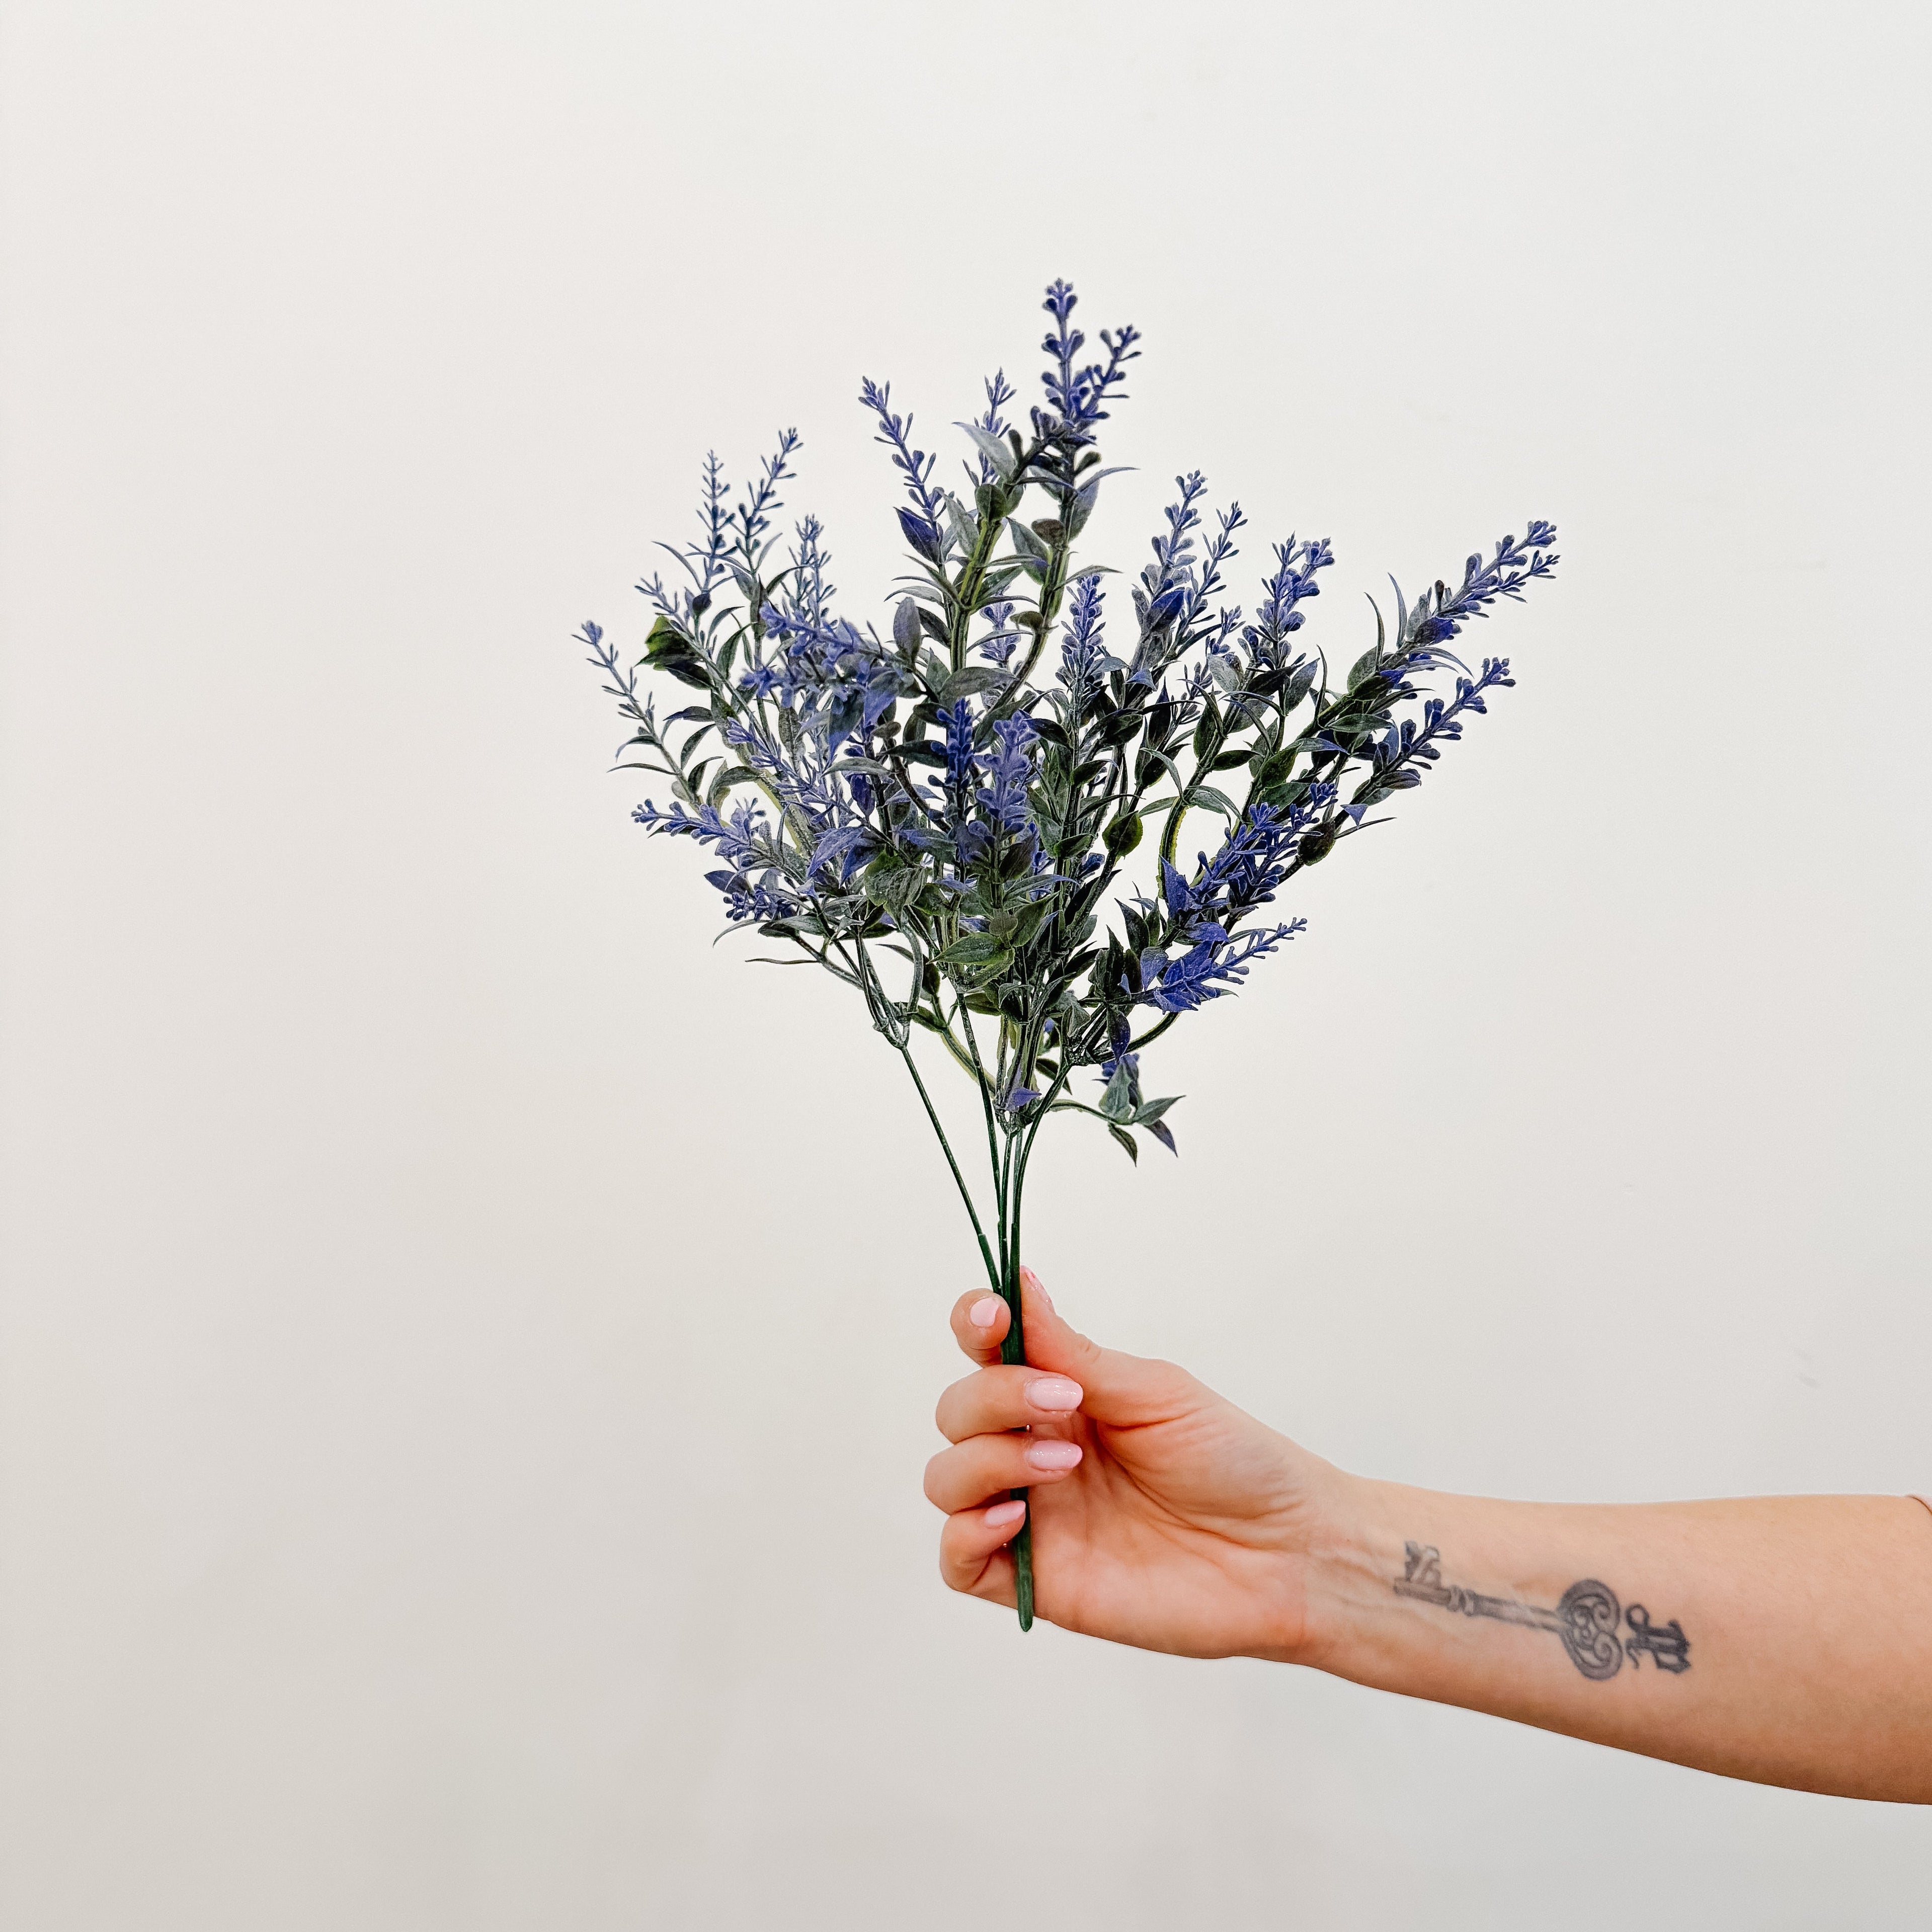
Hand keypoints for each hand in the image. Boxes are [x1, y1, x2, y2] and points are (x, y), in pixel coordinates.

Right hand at [924, 1265, 1345, 1660]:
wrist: (1285, 1552)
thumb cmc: (1234, 1461)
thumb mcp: (1153, 1392)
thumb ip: (1074, 1352)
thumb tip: (1018, 1282)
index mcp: (1063, 1395)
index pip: (986, 1351)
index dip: (973, 1325)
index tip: (991, 1316)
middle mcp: (1036, 1449)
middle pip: (956, 1411)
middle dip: (992, 1397)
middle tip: (1062, 1403)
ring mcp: (1032, 1515)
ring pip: (945, 1479)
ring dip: (984, 1459)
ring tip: (1060, 1465)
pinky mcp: (1035, 1580)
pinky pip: (956, 1559)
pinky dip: (966, 1532)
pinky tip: (1016, 1517)